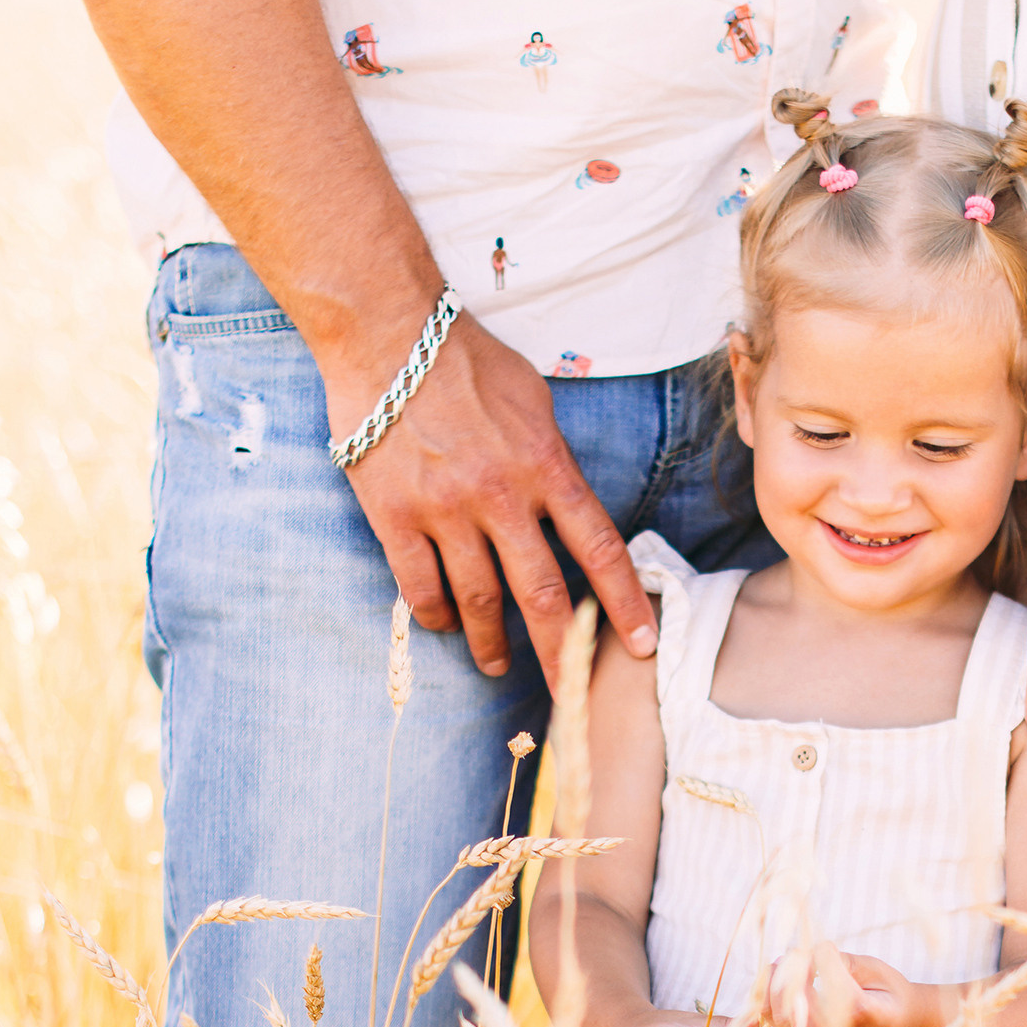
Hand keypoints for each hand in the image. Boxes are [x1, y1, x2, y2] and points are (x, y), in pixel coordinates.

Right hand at [323, 309, 658, 683]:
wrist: (385, 331)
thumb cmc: (464, 357)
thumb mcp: (532, 399)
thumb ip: (553, 458)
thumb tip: (568, 501)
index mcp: (546, 466)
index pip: (599, 549)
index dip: (626, 604)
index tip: (641, 645)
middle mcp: (501, 496)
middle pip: (542, 595)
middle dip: (562, 654)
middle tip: (573, 696)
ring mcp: (445, 510)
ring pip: (478, 601)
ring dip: (491, 644)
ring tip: (497, 667)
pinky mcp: (394, 516)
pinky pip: (419, 587)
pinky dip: (436, 616)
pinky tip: (444, 627)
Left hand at [763, 944, 938, 1026]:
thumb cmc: (888, 994)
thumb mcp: (877, 971)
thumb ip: (845, 964)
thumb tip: (809, 954)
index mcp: (875, 1021)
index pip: (845, 998)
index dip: (829, 967)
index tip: (827, 947)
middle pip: (805, 1018)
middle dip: (793, 978)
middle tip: (796, 953)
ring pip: (784, 1021)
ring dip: (775, 986)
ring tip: (782, 962)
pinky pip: (778, 1023)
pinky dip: (769, 996)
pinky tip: (777, 975)